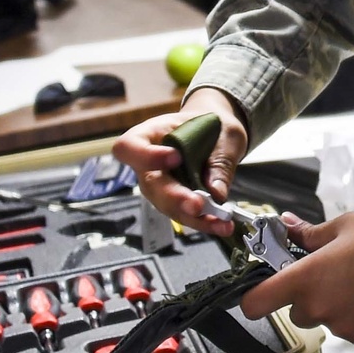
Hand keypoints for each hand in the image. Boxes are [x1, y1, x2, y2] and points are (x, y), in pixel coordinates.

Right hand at [112, 87, 246, 237]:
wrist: (216, 133)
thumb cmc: (211, 127)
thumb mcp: (223, 134)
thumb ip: (219, 161)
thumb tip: (216, 193)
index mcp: (150, 135)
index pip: (129, 147)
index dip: (146, 156)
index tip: (175, 158)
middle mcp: (148, 165)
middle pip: (151, 185)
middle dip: (175, 198)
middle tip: (197, 204)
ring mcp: (160, 186)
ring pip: (167, 206)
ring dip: (193, 217)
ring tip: (219, 221)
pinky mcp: (175, 202)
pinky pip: (183, 215)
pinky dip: (204, 222)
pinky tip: (222, 225)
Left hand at [241, 209, 353, 345]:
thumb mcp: (342, 226)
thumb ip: (308, 234)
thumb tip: (285, 225)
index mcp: (307, 278)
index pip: (256, 303)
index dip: (252, 300)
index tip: (257, 295)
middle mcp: (320, 307)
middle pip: (296, 312)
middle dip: (308, 296)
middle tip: (333, 275)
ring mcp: (343, 327)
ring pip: (326, 320)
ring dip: (335, 307)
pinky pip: (350, 330)